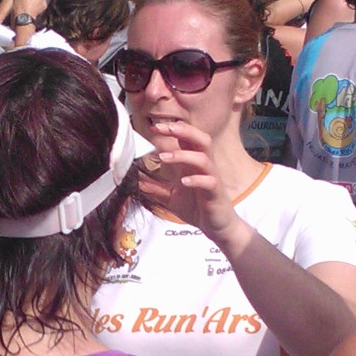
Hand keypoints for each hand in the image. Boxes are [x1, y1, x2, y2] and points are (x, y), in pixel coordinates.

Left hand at [138, 118, 247, 250]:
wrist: (217, 227)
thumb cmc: (197, 208)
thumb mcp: (172, 197)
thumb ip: (157, 188)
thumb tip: (138, 182)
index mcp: (194, 164)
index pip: (187, 139)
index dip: (172, 129)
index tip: (153, 127)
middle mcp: (205, 167)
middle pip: (201, 139)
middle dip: (183, 131)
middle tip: (162, 129)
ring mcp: (212, 178)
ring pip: (203, 158)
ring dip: (183, 155)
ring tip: (164, 157)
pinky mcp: (216, 193)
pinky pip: (209, 181)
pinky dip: (196, 179)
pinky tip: (183, 181)